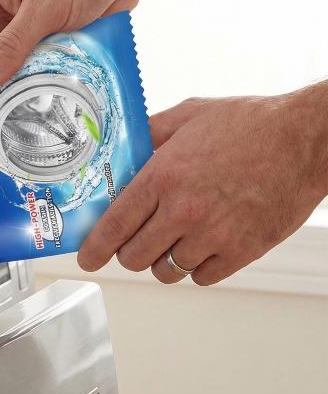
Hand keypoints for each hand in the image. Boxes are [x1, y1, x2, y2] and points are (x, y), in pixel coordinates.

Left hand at [77, 86, 327, 284]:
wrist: (306, 138)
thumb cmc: (251, 124)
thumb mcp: (188, 116)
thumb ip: (149, 133)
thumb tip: (123, 146)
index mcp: (163, 177)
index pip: (114, 226)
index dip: (95, 248)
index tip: (88, 257)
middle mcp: (184, 210)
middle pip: (134, 257)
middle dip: (128, 252)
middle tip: (134, 240)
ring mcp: (214, 234)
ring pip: (166, 271)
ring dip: (162, 260)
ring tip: (172, 239)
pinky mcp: (242, 251)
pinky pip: (202, 277)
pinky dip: (196, 267)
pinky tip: (201, 245)